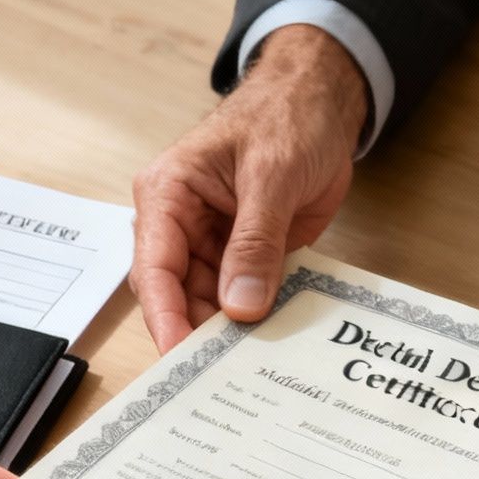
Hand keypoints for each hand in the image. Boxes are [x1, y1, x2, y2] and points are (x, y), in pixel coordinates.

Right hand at [131, 25, 369, 349]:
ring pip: (210, 302)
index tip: (180, 359)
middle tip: (219, 380)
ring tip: (249, 371)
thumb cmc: (287, 114)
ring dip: (229, 333)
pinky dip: (258, 320)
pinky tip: (271, 347)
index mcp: (168, 194)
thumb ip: (255, 242)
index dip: (165, 317)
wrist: (324, 98)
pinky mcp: (248, 253)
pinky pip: (246, 295)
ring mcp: (215, 241)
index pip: (154, 267)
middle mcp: (182, 223)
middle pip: (177, 294)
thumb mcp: (272, 175)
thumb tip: (241, 305)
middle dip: (196, 334)